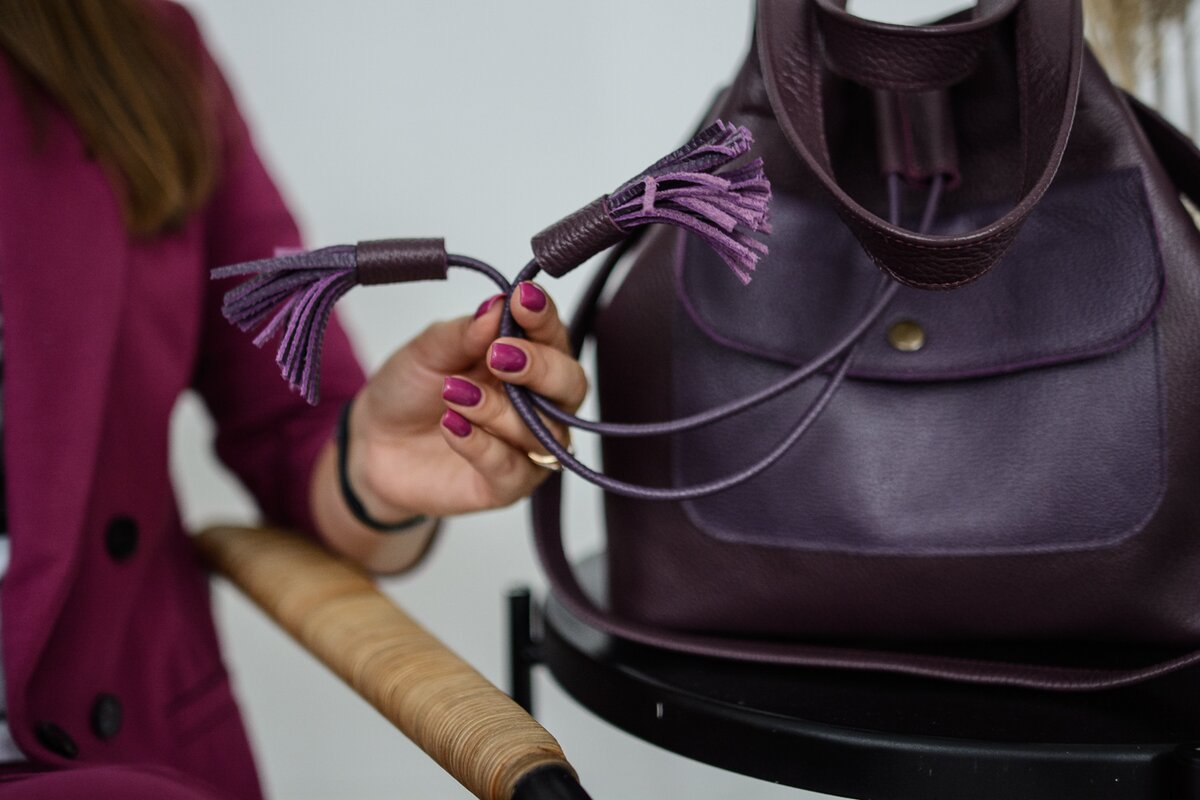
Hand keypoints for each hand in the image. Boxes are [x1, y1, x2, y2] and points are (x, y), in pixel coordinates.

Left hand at [348, 281, 585, 519]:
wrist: (373, 445)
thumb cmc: (409, 392)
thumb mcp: (427, 352)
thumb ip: (464, 333)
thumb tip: (497, 305)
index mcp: (527, 360)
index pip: (553, 336)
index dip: (544, 318)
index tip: (524, 300)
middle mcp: (539, 404)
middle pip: (570, 385)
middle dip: (540, 367)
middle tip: (499, 356)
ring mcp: (527, 447)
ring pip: (541, 430)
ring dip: (498, 409)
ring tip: (453, 393)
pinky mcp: (507, 485)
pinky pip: (510, 468)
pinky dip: (481, 445)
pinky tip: (452, 425)